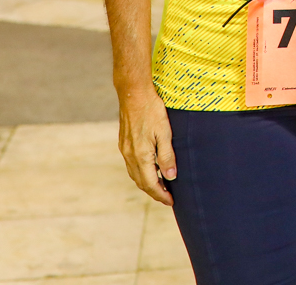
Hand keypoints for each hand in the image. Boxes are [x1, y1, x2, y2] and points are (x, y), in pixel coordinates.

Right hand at [117, 87, 176, 204]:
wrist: (133, 94)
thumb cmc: (152, 110)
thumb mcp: (165, 133)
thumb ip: (167, 156)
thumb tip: (171, 178)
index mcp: (141, 155)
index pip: (150, 184)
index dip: (161, 195)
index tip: (171, 202)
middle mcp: (130, 155)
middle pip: (141, 182)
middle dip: (154, 192)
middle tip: (168, 198)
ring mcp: (125, 149)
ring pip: (135, 174)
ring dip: (147, 183)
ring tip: (161, 186)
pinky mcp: (124, 143)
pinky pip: (132, 165)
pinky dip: (141, 172)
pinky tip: (150, 169)